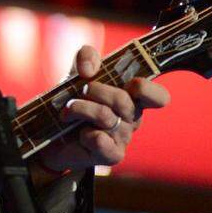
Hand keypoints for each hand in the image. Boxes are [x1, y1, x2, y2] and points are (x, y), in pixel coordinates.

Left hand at [36, 45, 169, 173]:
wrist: (53, 132)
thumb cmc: (75, 100)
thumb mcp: (78, 73)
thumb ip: (87, 58)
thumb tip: (88, 70)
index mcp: (133, 97)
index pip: (159, 97)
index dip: (147, 89)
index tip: (129, 84)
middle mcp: (132, 118)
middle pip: (122, 100)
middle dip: (95, 90)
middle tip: (80, 91)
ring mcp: (123, 138)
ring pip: (105, 116)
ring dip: (79, 108)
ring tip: (68, 110)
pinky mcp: (111, 154)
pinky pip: (100, 140)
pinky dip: (84, 133)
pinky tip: (79, 134)